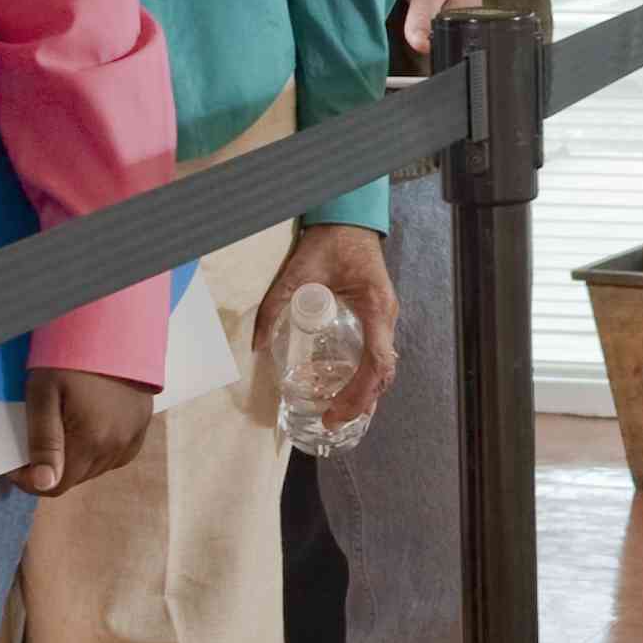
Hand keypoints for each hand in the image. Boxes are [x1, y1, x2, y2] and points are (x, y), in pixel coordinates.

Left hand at [21, 364, 156, 498]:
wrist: (113, 329)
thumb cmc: (71, 358)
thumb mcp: (44, 393)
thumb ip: (43, 441)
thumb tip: (44, 485)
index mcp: (91, 440)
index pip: (55, 486)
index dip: (30, 479)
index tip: (16, 461)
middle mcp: (116, 446)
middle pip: (74, 479)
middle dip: (50, 467)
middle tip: (36, 438)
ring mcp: (132, 439)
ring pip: (94, 470)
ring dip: (74, 458)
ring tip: (63, 426)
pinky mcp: (141, 429)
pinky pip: (114, 456)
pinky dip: (97, 450)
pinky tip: (88, 427)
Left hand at [262, 220, 399, 433]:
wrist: (349, 221)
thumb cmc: (330, 243)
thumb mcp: (297, 271)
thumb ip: (275, 304)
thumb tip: (256, 344)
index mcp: (374, 307)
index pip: (377, 360)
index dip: (359, 391)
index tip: (336, 410)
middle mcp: (386, 317)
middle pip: (384, 372)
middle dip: (361, 401)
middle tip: (331, 421)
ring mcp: (386, 318)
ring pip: (385, 367)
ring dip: (367, 394)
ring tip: (339, 414)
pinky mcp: (378, 317)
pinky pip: (379, 355)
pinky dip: (367, 378)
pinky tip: (348, 390)